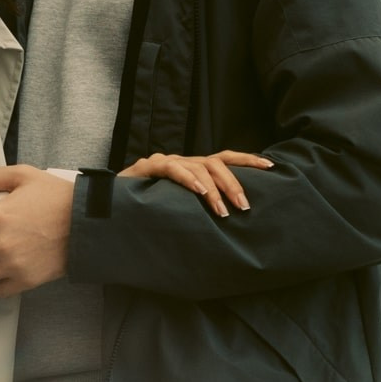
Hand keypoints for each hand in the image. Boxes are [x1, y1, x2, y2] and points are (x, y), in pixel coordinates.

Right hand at [120, 150, 273, 218]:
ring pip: (198, 167)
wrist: (109, 205)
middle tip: (244, 206)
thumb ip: (202, 209)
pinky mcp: (147, 167)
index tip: (272, 167)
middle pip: (217, 163)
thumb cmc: (150, 209)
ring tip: (223, 211)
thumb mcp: (182, 209)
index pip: (226, 159)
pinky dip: (188, 179)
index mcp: (195, 168)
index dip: (248, 160)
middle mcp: (184, 161)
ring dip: (214, 189)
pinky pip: (172, 169)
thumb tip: (232, 222)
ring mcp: (166, 162)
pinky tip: (199, 191)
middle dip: (234, 183)